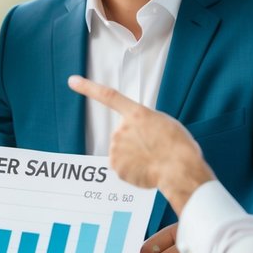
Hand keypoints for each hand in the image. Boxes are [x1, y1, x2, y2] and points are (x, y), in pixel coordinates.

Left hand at [67, 75, 214, 211]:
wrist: (180, 169)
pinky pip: (123, 167)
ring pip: (122, 152)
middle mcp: (121, 129)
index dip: (88, 88)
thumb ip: (144, 123)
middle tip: (153, 148)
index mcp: (136, 114)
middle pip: (122, 134)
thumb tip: (137, 135)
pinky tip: (147, 170)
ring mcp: (116, 149)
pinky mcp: (116, 167)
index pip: (108, 96)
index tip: (73, 81)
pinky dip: (133, 170)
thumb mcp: (164, 123)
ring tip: (152, 159)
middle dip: (134, 141)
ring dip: (134, 156)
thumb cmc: (178, 146)